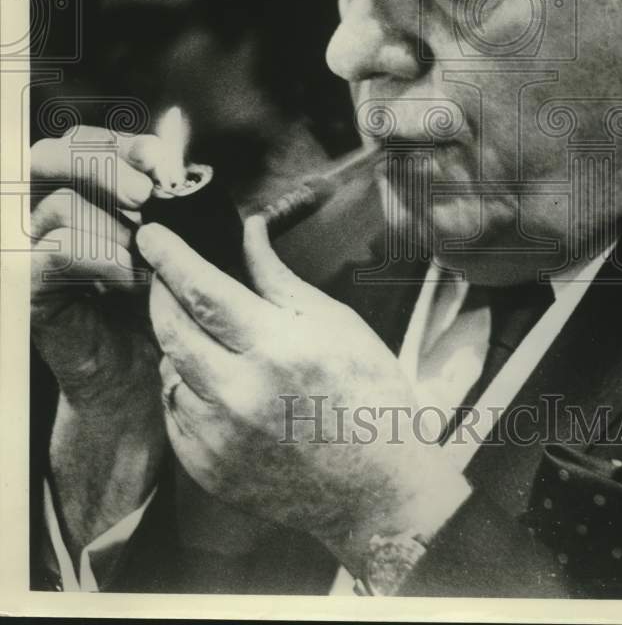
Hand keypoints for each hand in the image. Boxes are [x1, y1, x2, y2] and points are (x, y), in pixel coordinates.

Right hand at [31, 127, 167, 556]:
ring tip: (152, 253)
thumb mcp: (179, 236)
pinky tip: (133, 278)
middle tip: (149, 194)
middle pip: (57, 154)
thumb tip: (177, 119)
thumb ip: (173, 184)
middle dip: (107, 166)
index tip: (172, 164)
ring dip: (116, 223)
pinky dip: (102, 258)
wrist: (145, 376)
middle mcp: (55, 207)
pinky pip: (57, 252)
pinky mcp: (32, 284)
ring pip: (63, 204)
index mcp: (87, 189)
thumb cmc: (164, 301)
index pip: (92, 141)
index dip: (129, 144)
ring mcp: (37, 244)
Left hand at [138, 216, 471, 573]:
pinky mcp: (206, 469)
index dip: (170, 258)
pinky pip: (174, 412)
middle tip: (166, 275)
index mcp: (277, 350)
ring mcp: (218, 439)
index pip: (203, 291)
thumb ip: (277, 277)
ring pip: (168, 369)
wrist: (376, 488)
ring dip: (178, 342)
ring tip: (215, 338)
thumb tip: (249, 228)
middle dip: (161, 292)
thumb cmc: (366, 393)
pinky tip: (220, 383)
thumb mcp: (333, 322)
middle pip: (171, 328)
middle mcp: (239, 396)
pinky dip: (187, 387)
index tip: (150, 235)